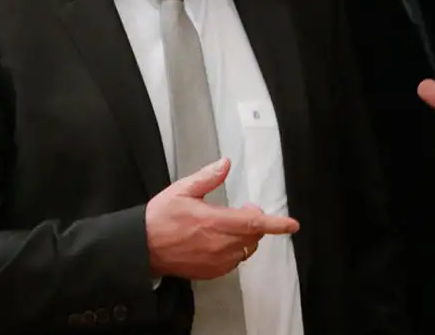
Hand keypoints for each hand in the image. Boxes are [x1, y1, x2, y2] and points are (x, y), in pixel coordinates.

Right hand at [145, 158, 299, 279]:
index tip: (292, 225)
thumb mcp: (182, 190)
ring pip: (245, 250)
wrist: (141, 248)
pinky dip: (235, 251)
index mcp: (214, 222)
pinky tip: (221, 241)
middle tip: (244, 210)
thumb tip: (226, 163)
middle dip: (256, 223)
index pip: (254, 224)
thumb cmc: (160, 218)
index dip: (276, 224)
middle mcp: (219, 245)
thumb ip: (207, 178)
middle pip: (254, 237)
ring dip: (247, 237)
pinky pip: (233, 262)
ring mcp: (215, 261)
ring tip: (231, 225)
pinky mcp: (209, 272)